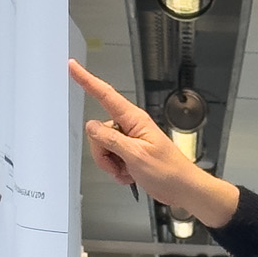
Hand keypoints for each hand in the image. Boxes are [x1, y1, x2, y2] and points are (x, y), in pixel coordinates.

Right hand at [68, 60, 240, 229]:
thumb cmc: (169, 172)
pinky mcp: (131, 153)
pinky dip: (117, 170)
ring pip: (104, 147)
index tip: (73, 66)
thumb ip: (111, 139)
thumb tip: (91, 126)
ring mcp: (131, 140)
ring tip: (128, 172)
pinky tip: (130, 176)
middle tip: (118, 166)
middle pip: (99, 130)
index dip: (87, 80)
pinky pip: (112, 158)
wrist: (184, 190)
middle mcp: (131, 126)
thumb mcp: (136, 155)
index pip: (105, 94)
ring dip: (111, 164)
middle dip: (102, 152)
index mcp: (134, 119)